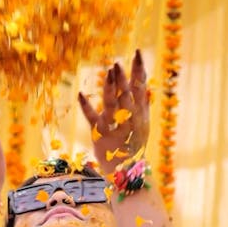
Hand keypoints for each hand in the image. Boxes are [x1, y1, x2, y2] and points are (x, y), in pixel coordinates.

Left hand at [78, 50, 149, 173]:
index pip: (141, 88)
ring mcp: (114, 126)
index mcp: (140, 114)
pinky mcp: (99, 134)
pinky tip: (80, 94)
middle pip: (126, 95)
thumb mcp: (143, 127)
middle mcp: (129, 119)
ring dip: (109, 88)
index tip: (138, 53)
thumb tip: (147, 89)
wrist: (126, 173)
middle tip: (117, 64)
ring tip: (107, 72)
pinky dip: (86, 107)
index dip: (139, 71)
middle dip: (122, 79)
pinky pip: (92, 119)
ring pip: (111, 104)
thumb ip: (144, 108)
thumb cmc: (133, 147)